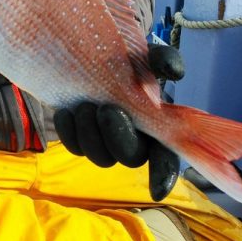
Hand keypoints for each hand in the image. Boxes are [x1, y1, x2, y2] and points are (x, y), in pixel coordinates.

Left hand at [54, 42, 184, 200]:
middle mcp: (133, 138)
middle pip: (130, 158)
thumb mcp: (145, 53)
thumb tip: (174, 73)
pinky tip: (67, 110)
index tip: (156, 190)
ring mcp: (105, 140)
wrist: (84, 50)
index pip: (166, 157)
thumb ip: (162, 59)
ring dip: (91, 134)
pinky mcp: (80, 136)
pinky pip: (74, 147)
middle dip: (117, 137)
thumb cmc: (124, 55)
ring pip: (100, 158)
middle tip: (106, 109)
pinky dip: (69, 130)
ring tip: (85, 106)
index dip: (163, 175)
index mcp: (156, 125)